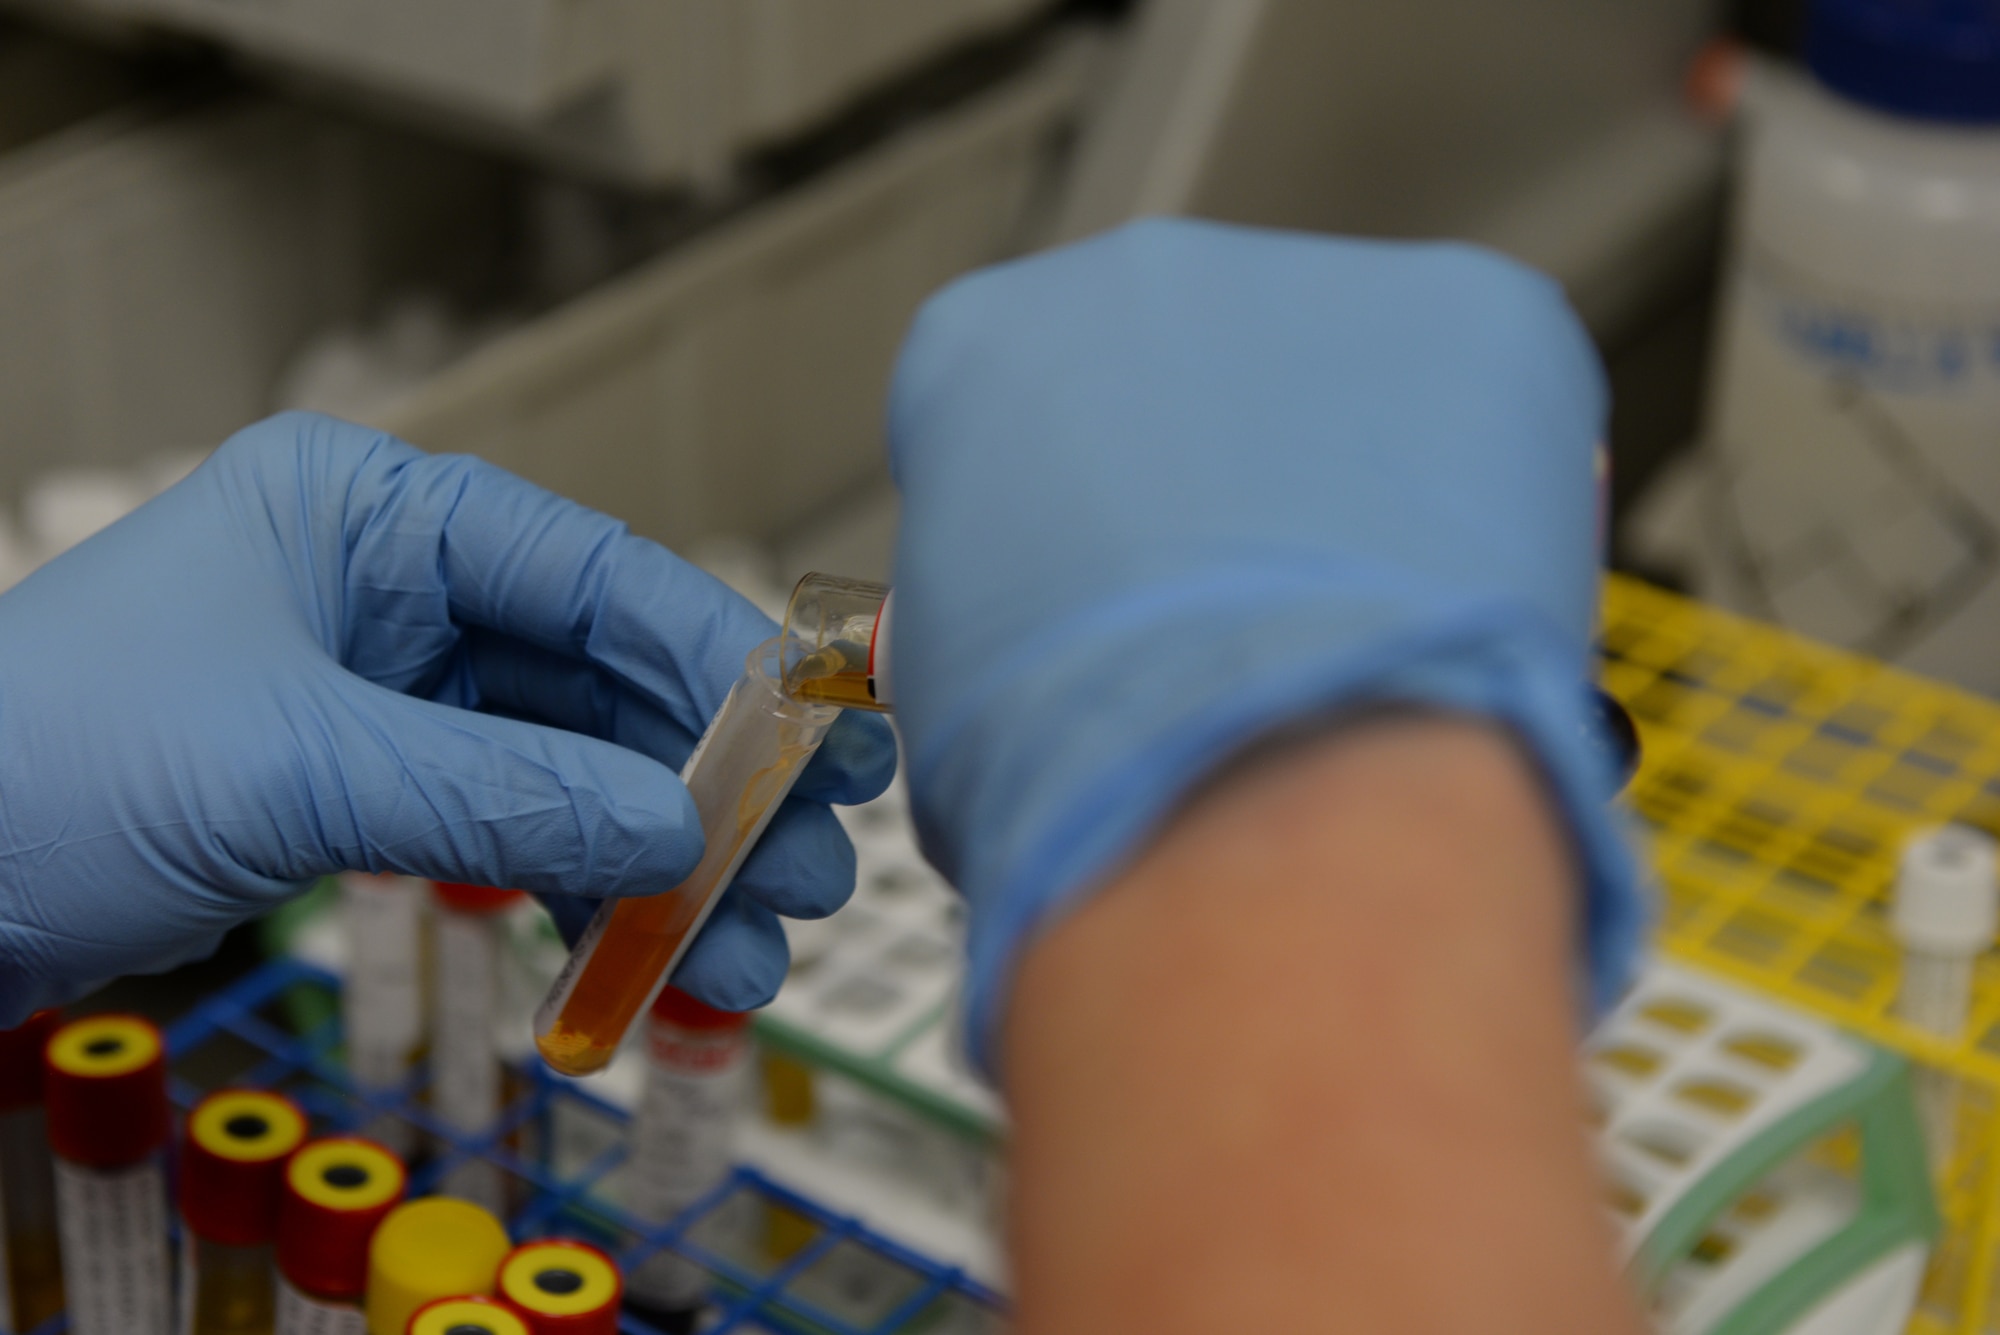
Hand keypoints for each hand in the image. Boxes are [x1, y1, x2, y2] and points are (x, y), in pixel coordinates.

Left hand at [0, 412, 894, 1020]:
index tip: (820, 746)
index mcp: (372, 511)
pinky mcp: (369, 785)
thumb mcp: (297, 767)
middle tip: (810, 873)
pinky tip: (641, 963)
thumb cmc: (45, 767)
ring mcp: (387, 690)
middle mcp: (393, 586)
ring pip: (571, 769)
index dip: (719, 663)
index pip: (592, 573)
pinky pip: (512, 832)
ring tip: (745, 958)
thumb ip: (504, 796)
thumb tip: (683, 833)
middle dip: (709, 787)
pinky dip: (578, 899)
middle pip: (602, 681)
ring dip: (662, 866)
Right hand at [887, 218, 1640, 1068]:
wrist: (1255, 792)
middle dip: (1209, 473)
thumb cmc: (1092, 762)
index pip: (1016, 404)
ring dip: (1342, 480)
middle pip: (1182, 362)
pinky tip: (1443, 590)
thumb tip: (1027, 616)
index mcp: (984, 347)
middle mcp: (1140, 281)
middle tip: (1232, 611)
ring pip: (1337, 375)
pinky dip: (1478, 489)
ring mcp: (1312, 285)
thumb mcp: (955, 683)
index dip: (1064, 509)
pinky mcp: (1474, 316)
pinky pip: (1482, 392)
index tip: (1101, 575)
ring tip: (1349, 626)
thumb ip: (986, 596)